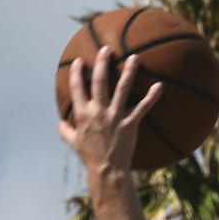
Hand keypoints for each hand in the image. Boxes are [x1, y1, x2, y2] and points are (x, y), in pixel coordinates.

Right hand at [58, 47, 161, 173]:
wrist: (106, 170)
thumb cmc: (90, 156)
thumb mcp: (73, 142)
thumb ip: (65, 130)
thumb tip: (58, 123)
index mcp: (82, 114)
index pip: (77, 88)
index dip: (78, 73)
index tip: (80, 61)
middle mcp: (98, 112)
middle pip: (100, 82)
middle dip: (102, 63)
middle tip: (107, 49)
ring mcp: (114, 117)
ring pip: (122, 89)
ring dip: (128, 72)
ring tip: (134, 57)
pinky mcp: (130, 124)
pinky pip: (142, 107)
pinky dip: (152, 96)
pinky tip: (160, 85)